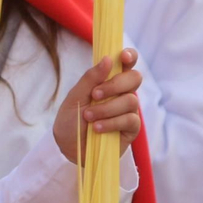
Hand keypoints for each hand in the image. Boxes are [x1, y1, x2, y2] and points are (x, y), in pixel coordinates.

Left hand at [52, 49, 142, 165]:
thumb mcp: (75, 96)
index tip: (122, 56)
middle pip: (135, 78)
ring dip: (107, 108)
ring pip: (131, 100)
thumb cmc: (71, 119)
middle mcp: (122, 93)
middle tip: (95, 94)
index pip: (126, 62)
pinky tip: (97, 128)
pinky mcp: (131, 129)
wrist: (67, 146)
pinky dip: (111, 123)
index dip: (129, 56)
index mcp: (109, 80)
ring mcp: (128, 110)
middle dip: (115, 84)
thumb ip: (91, 78)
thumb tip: (108, 59)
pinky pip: (130, 120)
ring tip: (88, 117)